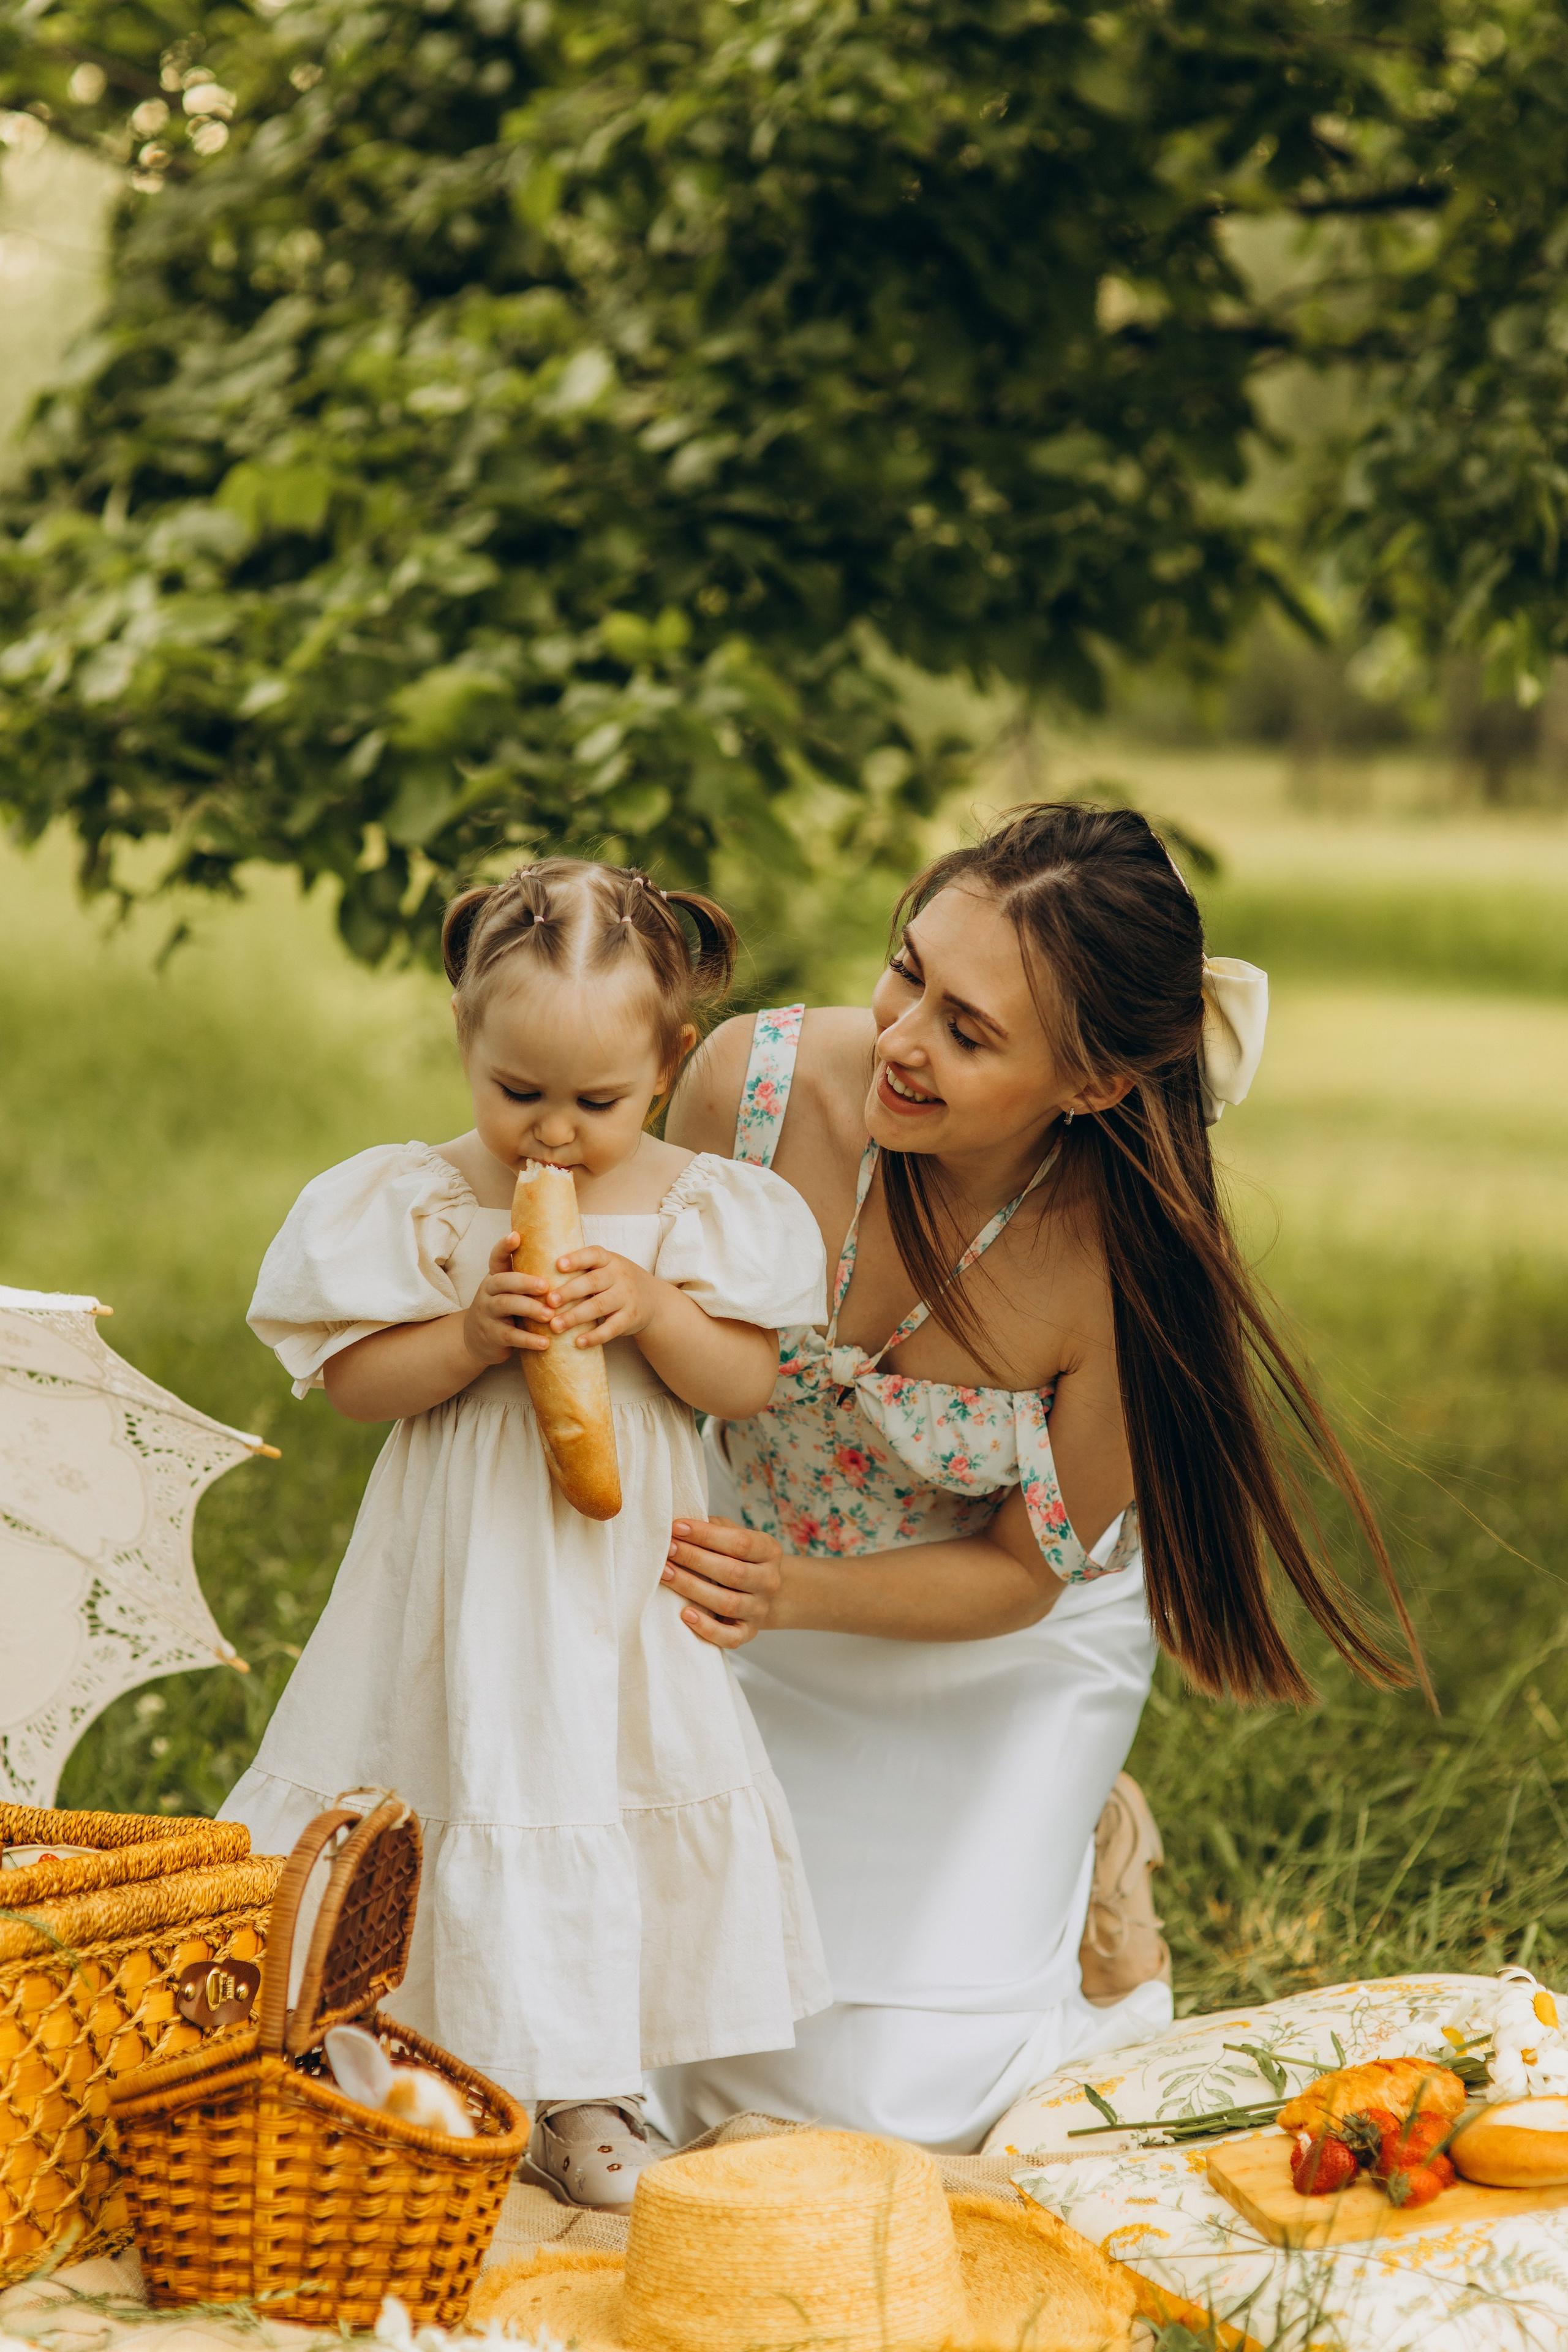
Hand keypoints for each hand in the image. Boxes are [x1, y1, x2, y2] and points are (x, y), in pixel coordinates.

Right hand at [461, 1232, 552, 1365]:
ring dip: (530, 1309)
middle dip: (525, 1282)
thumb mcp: (509, 1292)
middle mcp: (488, 1292)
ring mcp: (487, 1313)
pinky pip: (510, 1336)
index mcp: (495, 1277)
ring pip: (505, 1306)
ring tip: (550, 1315)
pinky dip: (528, 1339)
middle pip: (502, 1281)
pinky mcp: (492, 1335)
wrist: (476, 1341)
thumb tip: (568, 1262)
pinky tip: (545, 1343)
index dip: (503, 1246)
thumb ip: (527, 1280)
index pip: (496, 1258)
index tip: (515, 1235)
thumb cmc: (505, 1311)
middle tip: (546, 1286)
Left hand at [540, 1245, 658, 1347]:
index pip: (593, 1255)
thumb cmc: (616, 1282)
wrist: (654, 1300)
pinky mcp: (631, 1318)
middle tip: (549, 1302)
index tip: (558, 1265)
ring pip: (600, 1306)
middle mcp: (619, 1276)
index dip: (576, 1259)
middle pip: (593, 1282)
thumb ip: (581, 1270)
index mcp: (609, 1260)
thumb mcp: (605, 1268)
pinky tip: (578, 1342)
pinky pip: (612, 1328)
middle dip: (569, 1292)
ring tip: (555, 1326)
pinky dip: (595, 1336)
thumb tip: (537, 1275)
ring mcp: (627, 1297)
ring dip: (575, 1316)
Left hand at [662, 1515, 783, 1648]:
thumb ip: (713, 1528)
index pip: (740, 1542)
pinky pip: (729, 1637)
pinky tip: (685, 1614)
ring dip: (692, 1587)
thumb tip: (680, 1525)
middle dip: (695, 1559)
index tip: (676, 1527)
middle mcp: (769, 1581)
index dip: (706, 1535)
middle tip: (667, 1550)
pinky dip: (707, 1628)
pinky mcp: (748, 1633)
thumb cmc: (736, 1557)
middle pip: (733, 1573)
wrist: (759, 1591)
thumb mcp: (733, 1535)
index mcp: (769, 1551)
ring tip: (665, 1574)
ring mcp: (760, 1609)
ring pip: (728, 1603)